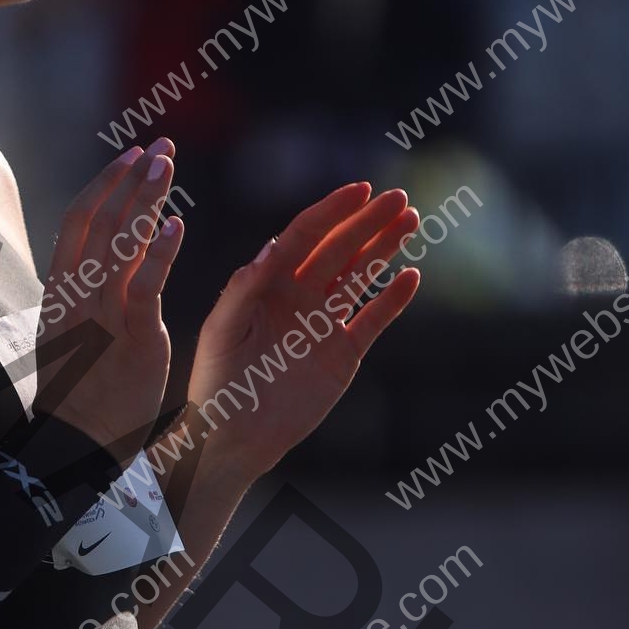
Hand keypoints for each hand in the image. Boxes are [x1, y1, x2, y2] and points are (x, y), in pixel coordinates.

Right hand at [34, 139, 184, 464]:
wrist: (76, 445)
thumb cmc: (79, 393)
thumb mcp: (74, 334)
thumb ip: (88, 295)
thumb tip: (101, 261)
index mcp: (61, 290)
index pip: (78, 221)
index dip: (105, 183)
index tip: (130, 154)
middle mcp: (78, 295)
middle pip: (101, 220)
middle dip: (131, 179)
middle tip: (160, 146)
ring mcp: (102, 315)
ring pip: (120, 243)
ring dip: (145, 199)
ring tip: (167, 165)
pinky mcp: (132, 339)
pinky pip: (145, 287)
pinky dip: (160, 254)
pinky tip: (177, 226)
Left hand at [188, 181, 420, 479]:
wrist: (233, 438)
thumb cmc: (216, 383)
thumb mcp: (221, 332)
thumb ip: (244, 290)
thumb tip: (272, 247)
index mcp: (268, 284)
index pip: (305, 236)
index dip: (332, 212)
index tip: (360, 190)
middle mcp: (299, 296)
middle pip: (340, 249)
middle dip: (368, 222)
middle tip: (399, 197)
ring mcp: (323, 323)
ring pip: (360, 276)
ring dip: (384, 248)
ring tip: (411, 219)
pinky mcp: (343, 354)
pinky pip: (373, 320)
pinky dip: (393, 300)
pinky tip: (412, 276)